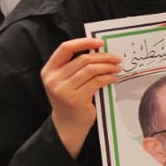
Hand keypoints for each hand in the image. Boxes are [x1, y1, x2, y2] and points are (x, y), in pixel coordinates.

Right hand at [42, 37, 120, 157]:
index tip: (100, 42)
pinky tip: (113, 79)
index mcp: (49, 70)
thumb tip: (100, 49)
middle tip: (116, 58)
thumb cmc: (70, 98)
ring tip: (116, 68)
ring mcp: (63, 90)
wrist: (67, 123)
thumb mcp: (66, 80)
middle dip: (103, 57)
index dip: (83, 42)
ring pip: (91, 70)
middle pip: (83, 59)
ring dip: (108, 67)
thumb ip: (75, 66)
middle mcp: (53, 79)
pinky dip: (108, 78)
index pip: (65, 48)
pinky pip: (96, 82)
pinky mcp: (75, 99)